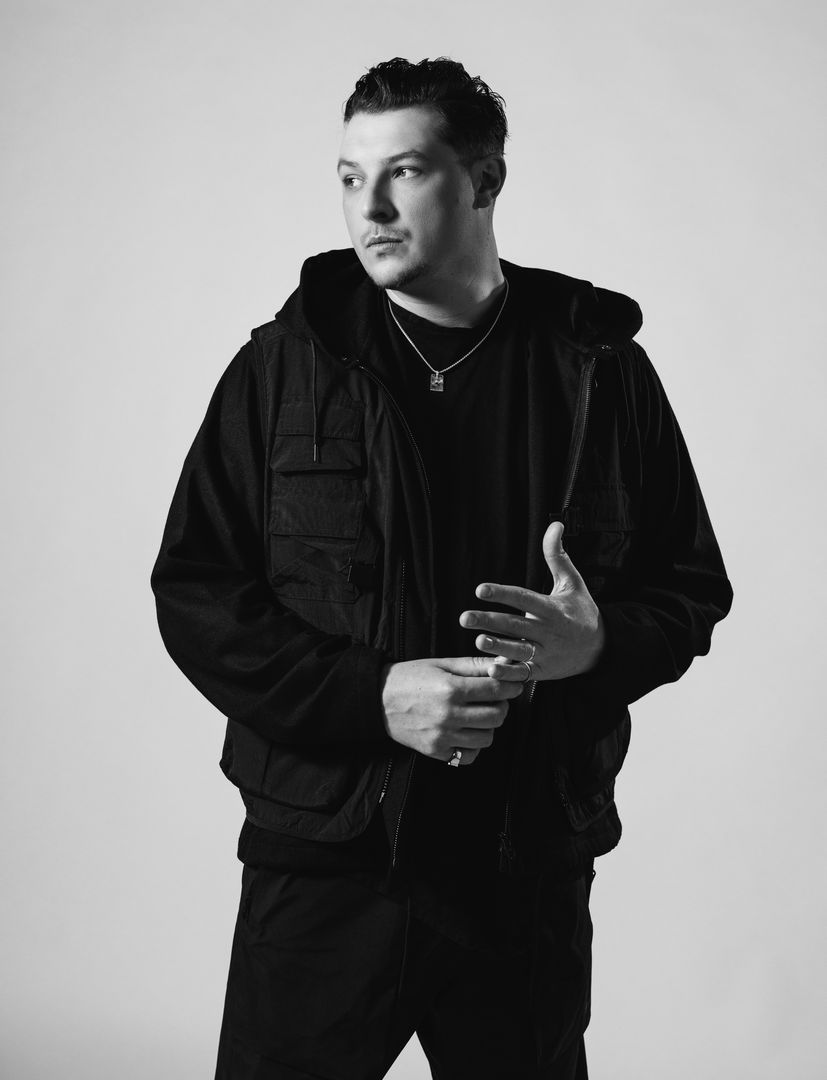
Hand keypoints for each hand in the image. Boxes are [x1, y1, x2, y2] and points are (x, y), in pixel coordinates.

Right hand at [380, 656, 523, 764]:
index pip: (497, 690)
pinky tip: (466, 732)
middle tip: (494, 699)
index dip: (510, 687)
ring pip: (486, 738)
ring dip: (488, 726)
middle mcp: (448, 715)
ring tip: (478, 715)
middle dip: (502, 706)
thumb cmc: (411, 677)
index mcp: (451, 689)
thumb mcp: (442, 664)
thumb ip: (474, 665)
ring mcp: (442, 737)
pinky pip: (468, 756)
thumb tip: (503, 664)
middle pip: (497, 716)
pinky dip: (473, 746)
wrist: (378, 699)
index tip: (512, 686)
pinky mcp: (436, 752)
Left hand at [458, 521, 605, 681]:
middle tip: (464, 618)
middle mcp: (548, 631)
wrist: (601, 648)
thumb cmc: (581, 611)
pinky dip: (510, 672)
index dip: (502, 594)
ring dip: (498, 647)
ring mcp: (547, 653)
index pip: (524, 598)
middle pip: (515, 625)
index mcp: (552, 608)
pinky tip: (492, 669)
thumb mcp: (572, 582)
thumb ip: (557, 555)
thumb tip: (555, 524)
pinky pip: (525, 673)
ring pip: (519, 650)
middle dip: (489, 621)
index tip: (480, 589)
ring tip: (477, 640)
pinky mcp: (544, 670)